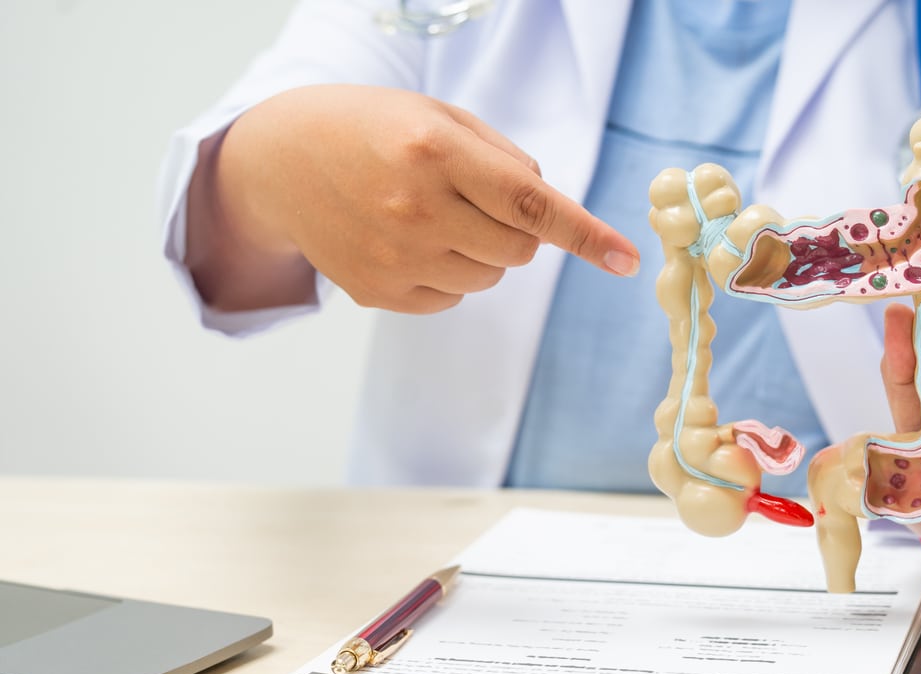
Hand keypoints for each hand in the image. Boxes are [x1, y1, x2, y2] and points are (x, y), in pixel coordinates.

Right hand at [189, 85, 638, 312]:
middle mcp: (416, 208)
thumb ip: (502, 158)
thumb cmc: (371, 129)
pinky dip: (449, 273)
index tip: (627, 259)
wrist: (279, 162)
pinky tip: (410, 240)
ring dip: (483, 251)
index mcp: (434, 150)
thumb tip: (552, 212)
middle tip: (476, 200)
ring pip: (492, 277)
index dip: (586, 234)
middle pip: (521, 249)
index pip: (532, 203)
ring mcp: (395, 257)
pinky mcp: (379, 293)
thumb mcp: (436, 115)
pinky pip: (454, 297)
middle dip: (520, 229)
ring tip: (434, 216)